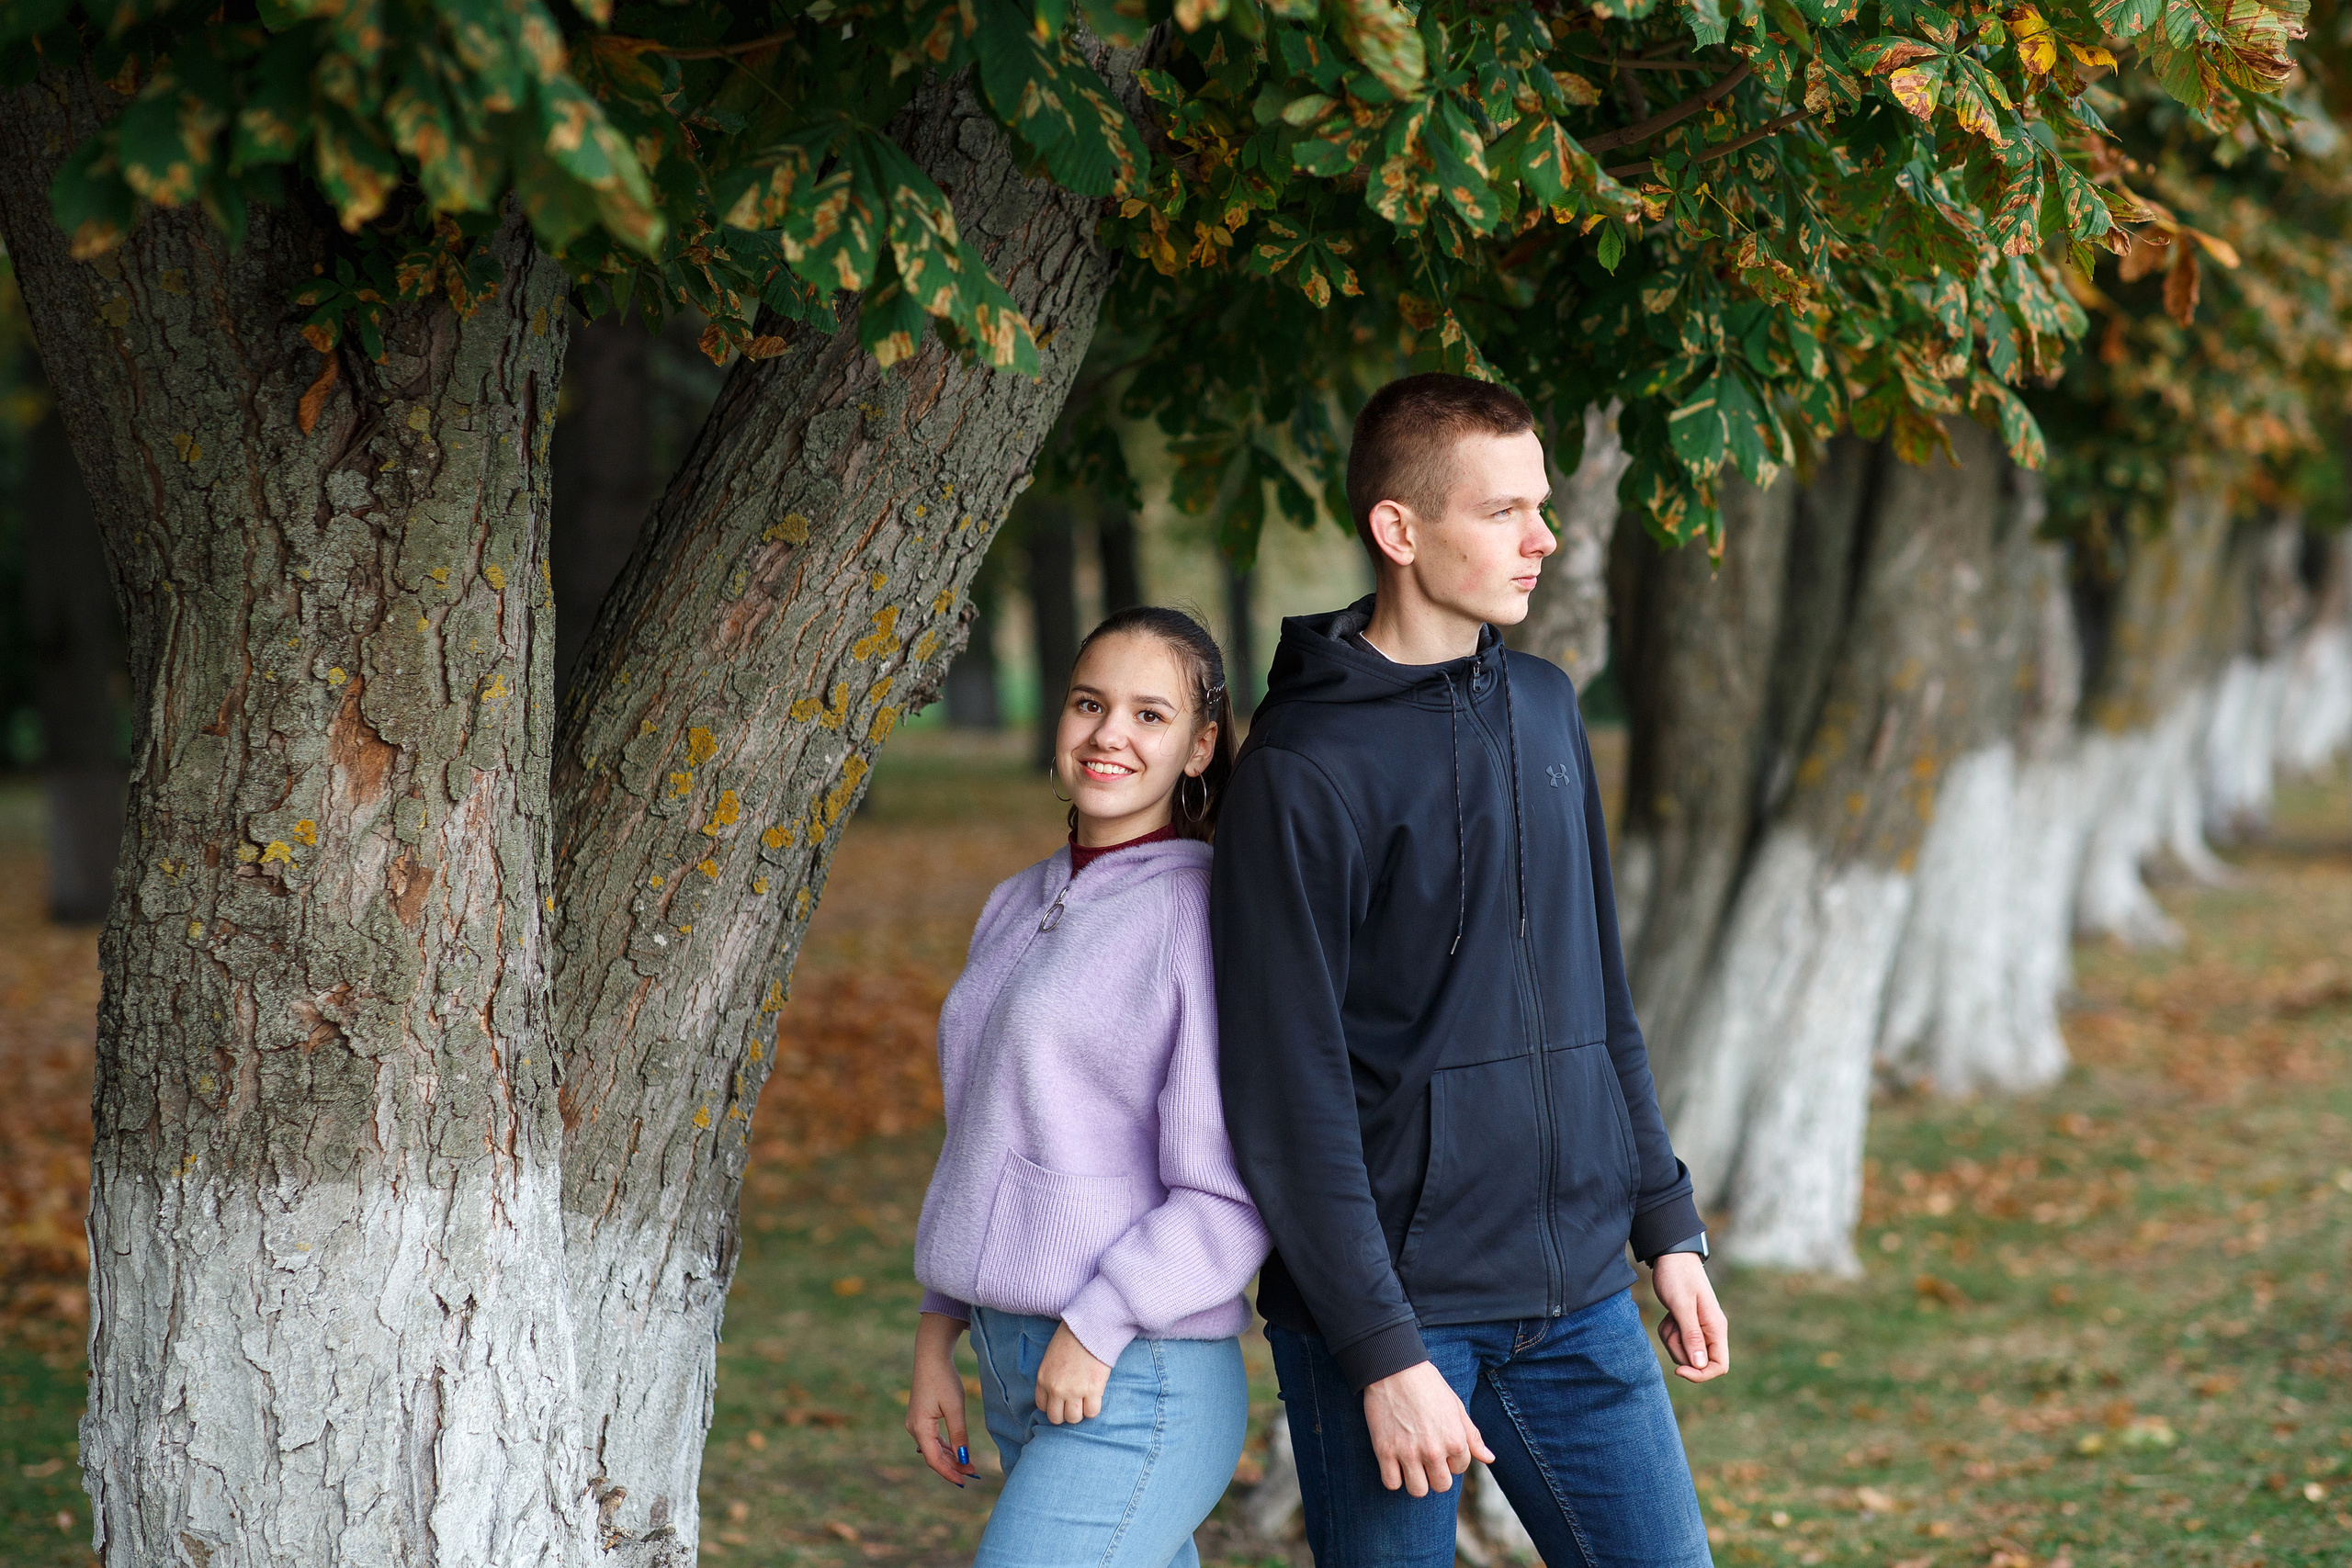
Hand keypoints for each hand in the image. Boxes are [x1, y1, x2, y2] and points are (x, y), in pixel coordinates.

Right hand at [904, 1312, 979, 1487]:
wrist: (931, 1356)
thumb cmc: (943, 1379)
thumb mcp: (955, 1407)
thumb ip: (959, 1435)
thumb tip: (964, 1459)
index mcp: (920, 1427)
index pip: (934, 1459)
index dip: (949, 1472)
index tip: (965, 1481)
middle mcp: (913, 1428)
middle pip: (933, 1456)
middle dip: (952, 1466)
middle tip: (973, 1473)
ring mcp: (915, 1423)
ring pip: (932, 1448)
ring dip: (949, 1458)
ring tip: (968, 1465)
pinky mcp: (920, 1418)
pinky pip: (932, 1439)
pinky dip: (945, 1447)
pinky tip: (957, 1452)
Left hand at [1035, 1323, 1110, 1424]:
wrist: (1090, 1327)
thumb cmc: (1071, 1337)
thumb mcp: (1051, 1357)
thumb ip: (1051, 1377)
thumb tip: (1057, 1394)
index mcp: (1043, 1379)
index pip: (1042, 1406)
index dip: (1053, 1405)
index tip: (1061, 1400)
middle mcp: (1056, 1388)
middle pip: (1056, 1417)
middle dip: (1065, 1413)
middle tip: (1074, 1403)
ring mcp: (1074, 1391)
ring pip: (1074, 1418)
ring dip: (1080, 1412)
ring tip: (1085, 1400)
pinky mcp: (1093, 1390)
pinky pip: (1091, 1413)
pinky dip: (1093, 1408)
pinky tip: (1095, 1397)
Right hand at [1362, 1361, 1494, 1495]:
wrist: (1394, 1368)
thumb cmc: (1428, 1385)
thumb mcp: (1456, 1406)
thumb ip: (1473, 1436)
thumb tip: (1489, 1458)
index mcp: (1455, 1440)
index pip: (1460, 1468)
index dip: (1451, 1457)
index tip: (1439, 1443)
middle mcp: (1433, 1451)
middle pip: (1441, 1486)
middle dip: (1436, 1475)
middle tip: (1426, 1458)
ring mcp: (1408, 1452)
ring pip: (1417, 1490)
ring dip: (1415, 1480)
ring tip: (1411, 1464)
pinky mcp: (1384, 1451)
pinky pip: (1391, 1483)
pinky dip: (1393, 1478)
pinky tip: (1394, 1463)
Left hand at [1652, 1252, 1729, 1382]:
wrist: (1671, 1256)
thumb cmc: (1678, 1276)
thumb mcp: (1682, 1306)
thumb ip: (1692, 1335)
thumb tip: (1700, 1365)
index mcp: (1716, 1328)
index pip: (1719, 1366)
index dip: (1700, 1374)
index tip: (1679, 1370)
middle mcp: (1711, 1331)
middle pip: (1696, 1362)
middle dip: (1678, 1350)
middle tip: (1671, 1325)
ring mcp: (1700, 1329)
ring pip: (1683, 1352)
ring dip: (1671, 1338)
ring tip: (1670, 1316)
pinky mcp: (1688, 1325)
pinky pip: (1676, 1341)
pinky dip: (1668, 1331)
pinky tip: (1668, 1314)